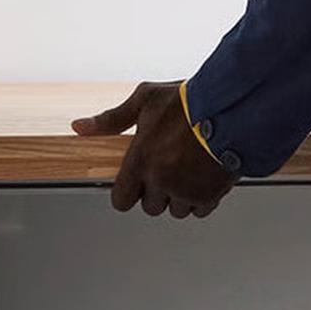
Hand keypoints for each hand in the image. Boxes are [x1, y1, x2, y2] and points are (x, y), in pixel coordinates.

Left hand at [71, 82, 237, 217]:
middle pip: (150, 207)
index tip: (138, 180)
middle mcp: (160, 180)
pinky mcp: (210, 195)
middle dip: (158, 192)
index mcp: (140, 161)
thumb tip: (79, 127)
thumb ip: (112, 119)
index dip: (128, 191)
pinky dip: (203, 198)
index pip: (121, 200)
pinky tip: (206, 176)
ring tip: (190, 170)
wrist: (231, 106)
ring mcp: (185, 190)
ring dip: (181, 196)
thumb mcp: (146, 99)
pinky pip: (200, 210)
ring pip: (176, 210)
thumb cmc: (189, 101)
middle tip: (169, 168)